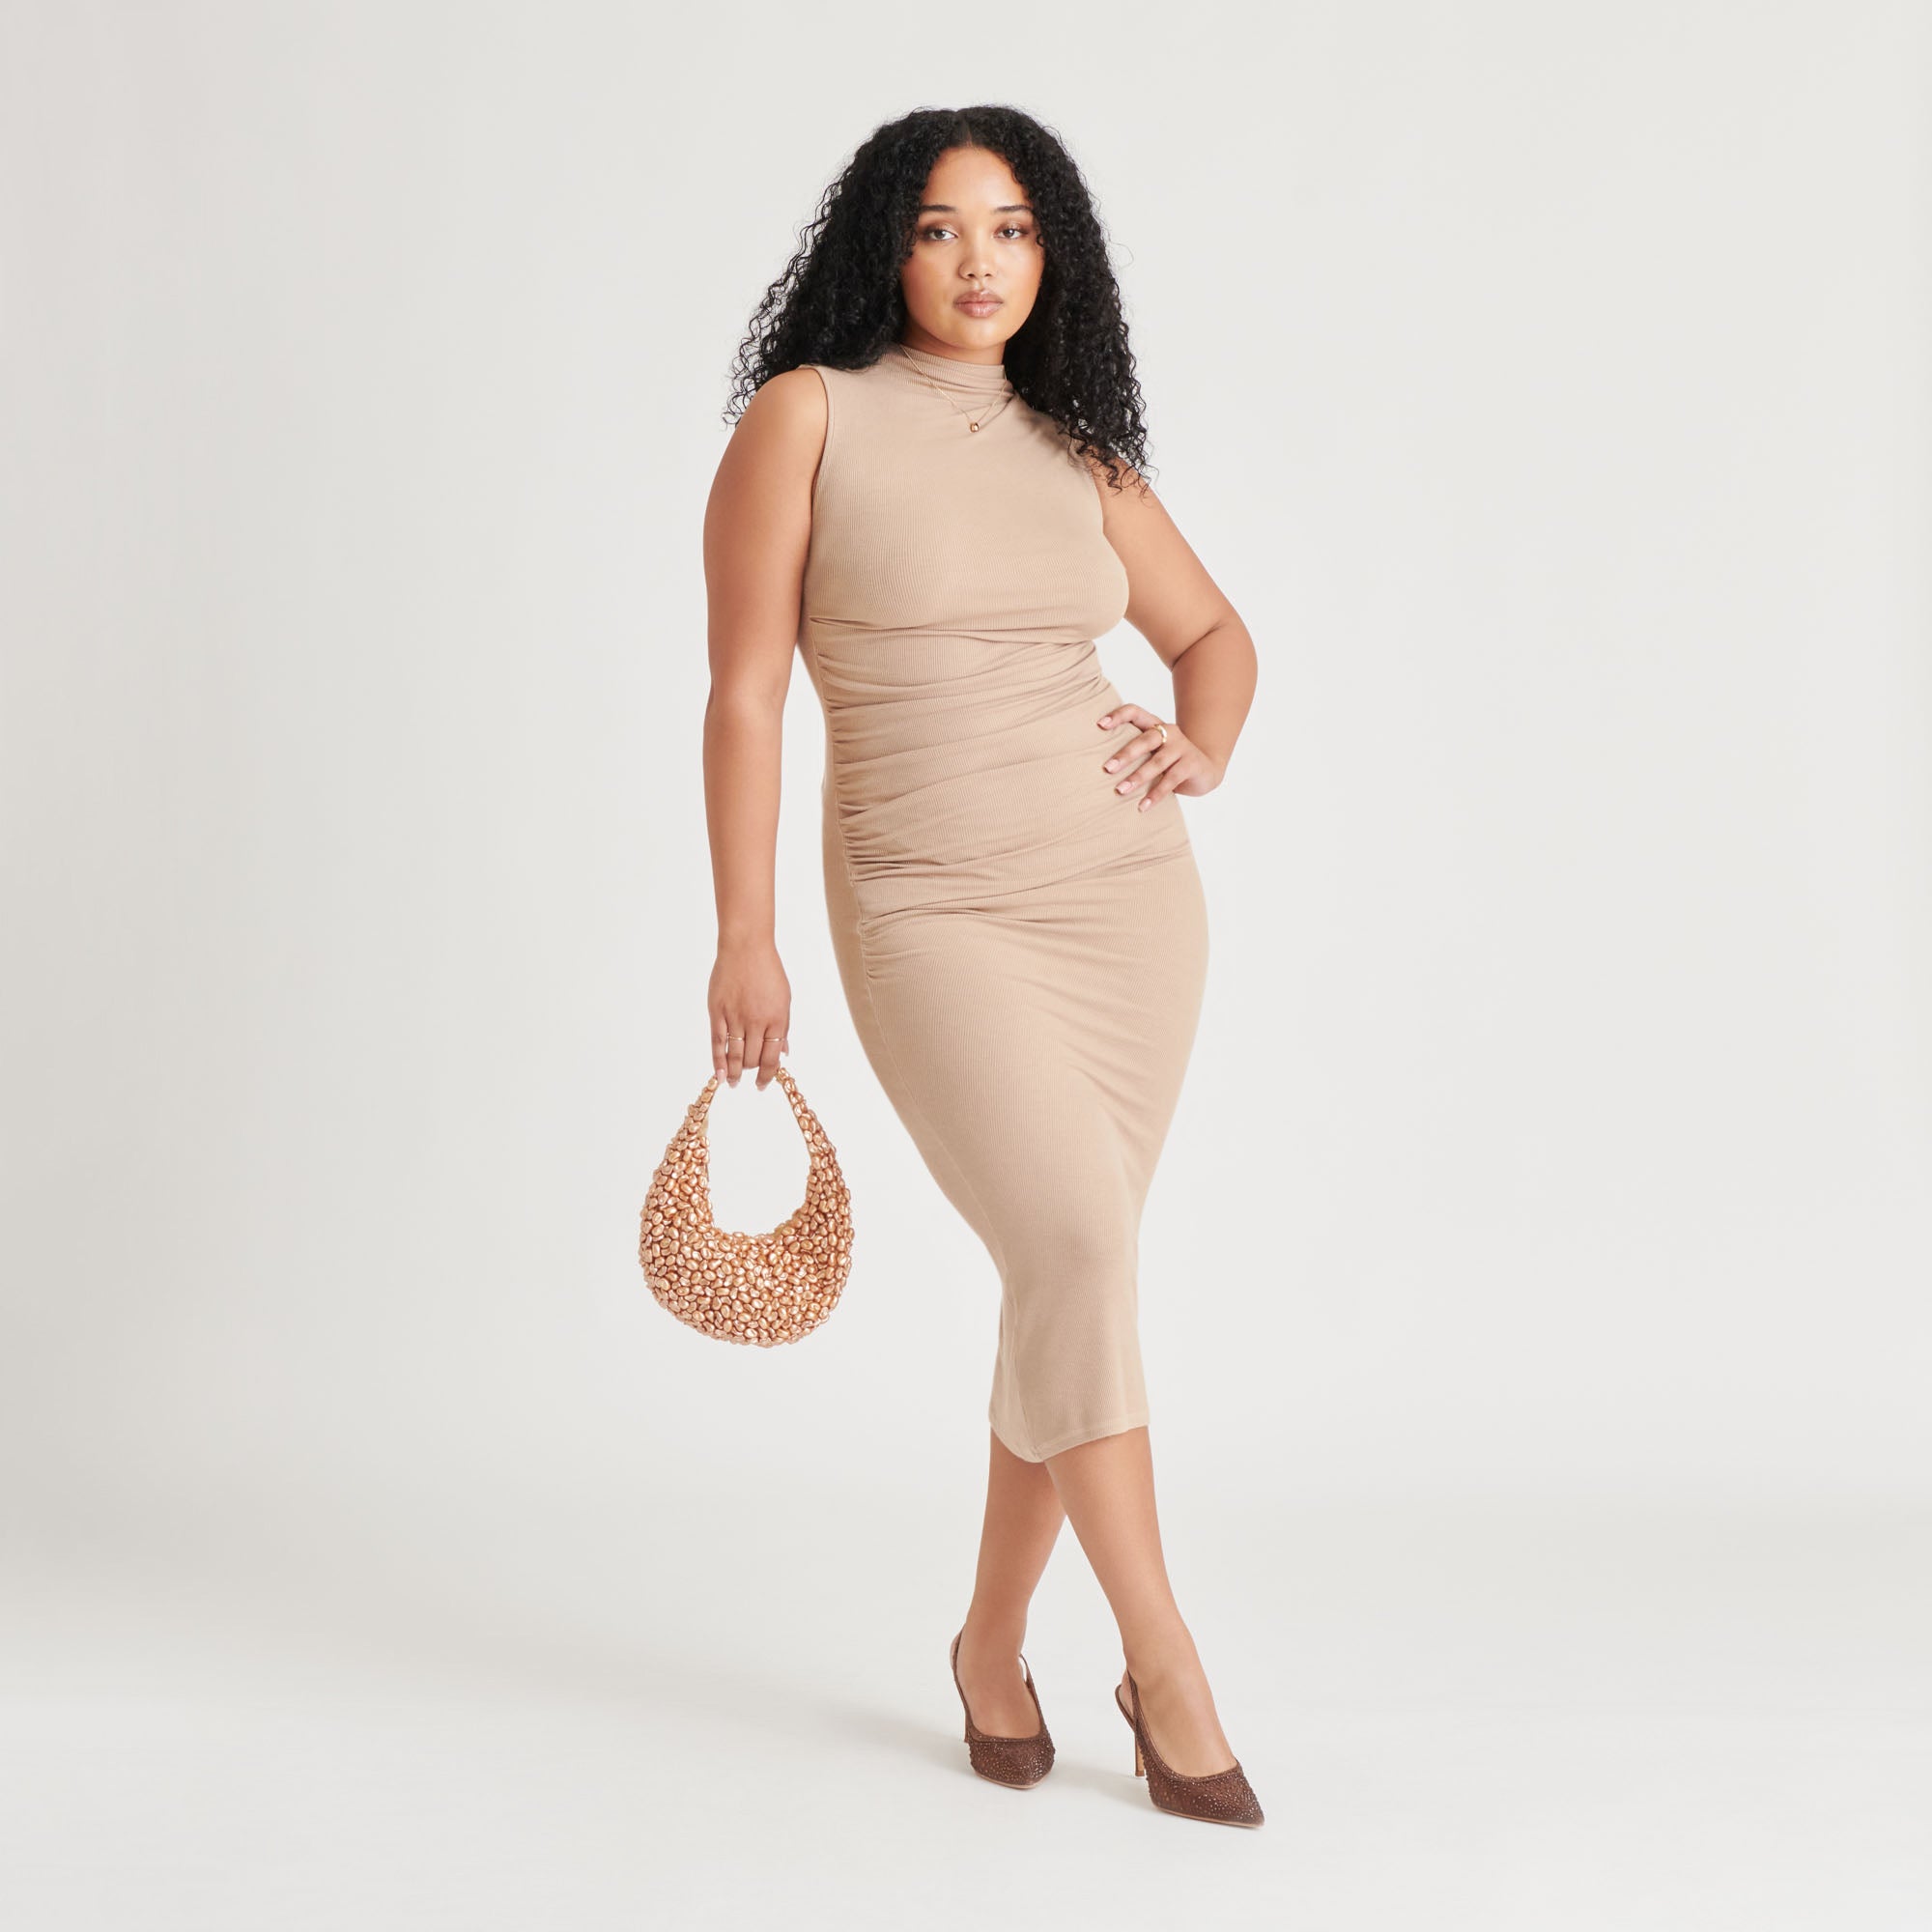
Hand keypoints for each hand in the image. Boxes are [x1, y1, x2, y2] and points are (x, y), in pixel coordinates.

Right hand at [708, 938, 790, 1087]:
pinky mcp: (717, 1012)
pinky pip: (717, 1042)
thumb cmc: (767, 970)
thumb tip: (784, 1051)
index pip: (772, 1058)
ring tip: (733, 1082)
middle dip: (752, 1073)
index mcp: (777, 1019)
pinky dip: (718, 1061)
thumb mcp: (784, 999)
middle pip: (753, 1059)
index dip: (768, 1075)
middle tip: (748, 1080)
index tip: (763, 1083)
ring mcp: (735, 1017)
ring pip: (735, 1055)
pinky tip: (719, 1075)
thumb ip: (782, 1027)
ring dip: (735, 1073)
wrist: (746, 948)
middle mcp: (756, 1021)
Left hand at [1096, 702, 1223, 807]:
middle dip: (1125, 754)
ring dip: (1138, 777)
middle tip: (1107, 768)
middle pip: (1145, 739)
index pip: (1135, 712)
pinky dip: (1156, 795)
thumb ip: (1134, 752)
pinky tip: (1143, 806)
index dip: (1118, 716)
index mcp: (1155, 725)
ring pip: (1157, 762)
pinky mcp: (1191, 764)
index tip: (1099, 725)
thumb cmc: (1170, 762)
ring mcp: (1182, 747)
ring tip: (1120, 791)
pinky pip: (1171, 780)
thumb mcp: (1153, 752)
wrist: (1206, 770)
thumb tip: (1100, 768)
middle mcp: (1169, 732)